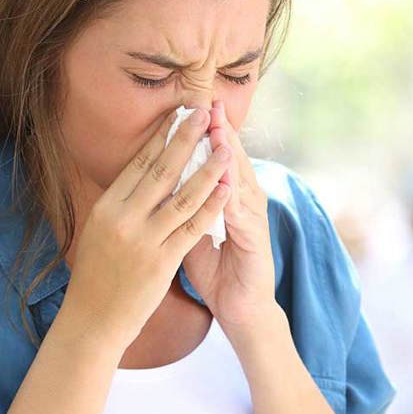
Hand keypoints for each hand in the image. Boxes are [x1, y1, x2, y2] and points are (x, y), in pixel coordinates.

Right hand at [60, 107, 232, 348]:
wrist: (93, 319)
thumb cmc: (97, 274)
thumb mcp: (99, 230)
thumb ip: (120, 203)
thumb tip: (138, 171)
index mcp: (106, 206)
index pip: (138, 163)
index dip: (161, 136)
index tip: (179, 113)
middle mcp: (121, 218)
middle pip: (161, 170)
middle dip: (186, 138)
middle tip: (204, 112)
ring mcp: (141, 240)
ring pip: (182, 195)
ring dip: (207, 168)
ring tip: (225, 145)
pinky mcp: (161, 262)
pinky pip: (192, 228)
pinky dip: (211, 205)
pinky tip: (226, 189)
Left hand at [180, 99, 277, 333]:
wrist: (243, 311)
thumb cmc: (216, 273)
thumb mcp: (191, 234)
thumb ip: (180, 208)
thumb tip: (155, 184)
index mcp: (226, 198)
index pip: (213, 158)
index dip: (202, 133)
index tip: (186, 107)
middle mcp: (243, 203)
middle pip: (231, 160)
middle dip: (220, 131)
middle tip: (209, 102)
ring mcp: (253, 220)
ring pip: (240, 180)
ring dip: (229, 156)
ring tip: (218, 131)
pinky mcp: (257, 241)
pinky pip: (243, 215)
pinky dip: (234, 196)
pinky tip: (226, 179)